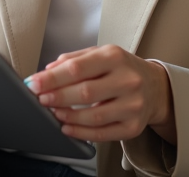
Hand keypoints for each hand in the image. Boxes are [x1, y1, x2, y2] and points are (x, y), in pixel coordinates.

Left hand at [25, 45, 176, 144]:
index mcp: (115, 57)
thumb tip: (48, 70)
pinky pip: (102, 134)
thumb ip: (74, 60)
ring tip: (53, 112)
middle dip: (56, 97)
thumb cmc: (122, 68)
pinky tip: (67, 128)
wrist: (155, 87)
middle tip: (40, 99)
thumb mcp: (100, 54)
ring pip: (93, 116)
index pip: (77, 68)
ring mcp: (133, 105)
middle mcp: (127, 80)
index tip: (33, 83)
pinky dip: (80, 133)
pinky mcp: (133, 127)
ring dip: (67, 116)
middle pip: (84, 92)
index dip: (51, 78)